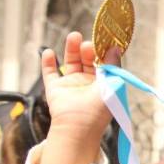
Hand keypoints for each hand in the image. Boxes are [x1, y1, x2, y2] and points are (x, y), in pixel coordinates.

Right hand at [38, 32, 120, 163]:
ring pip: (70, 62)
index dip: (102, 51)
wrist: (78, 127)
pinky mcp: (55, 89)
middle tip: (88, 42)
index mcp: (103, 84)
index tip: (103, 39)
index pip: (102, 63)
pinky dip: (48, 62)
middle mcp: (87, 84)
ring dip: (71, 49)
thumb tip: (115, 48)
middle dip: (87, 49)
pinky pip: (50, 73)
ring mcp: (71, 86)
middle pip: (87, 60)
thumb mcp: (112, 85)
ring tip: (73, 37)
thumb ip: (113, 66)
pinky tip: (49, 52)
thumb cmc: (98, 110)